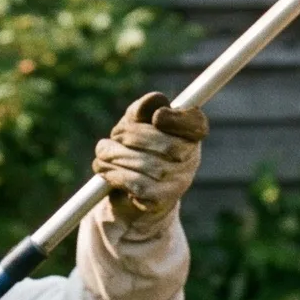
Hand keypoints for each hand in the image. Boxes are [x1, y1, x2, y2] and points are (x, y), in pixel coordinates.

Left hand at [93, 92, 207, 234]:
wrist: (128, 190)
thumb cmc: (135, 147)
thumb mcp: (136, 123)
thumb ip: (144, 109)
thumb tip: (156, 98)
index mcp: (189, 135)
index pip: (197, 124)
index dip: (178, 120)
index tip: (157, 116)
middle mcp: (190, 160)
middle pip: (168, 145)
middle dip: (134, 136)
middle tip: (114, 134)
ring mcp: (178, 183)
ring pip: (149, 166)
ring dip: (118, 156)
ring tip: (102, 152)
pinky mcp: (160, 201)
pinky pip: (137, 185)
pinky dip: (116, 174)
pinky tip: (104, 169)